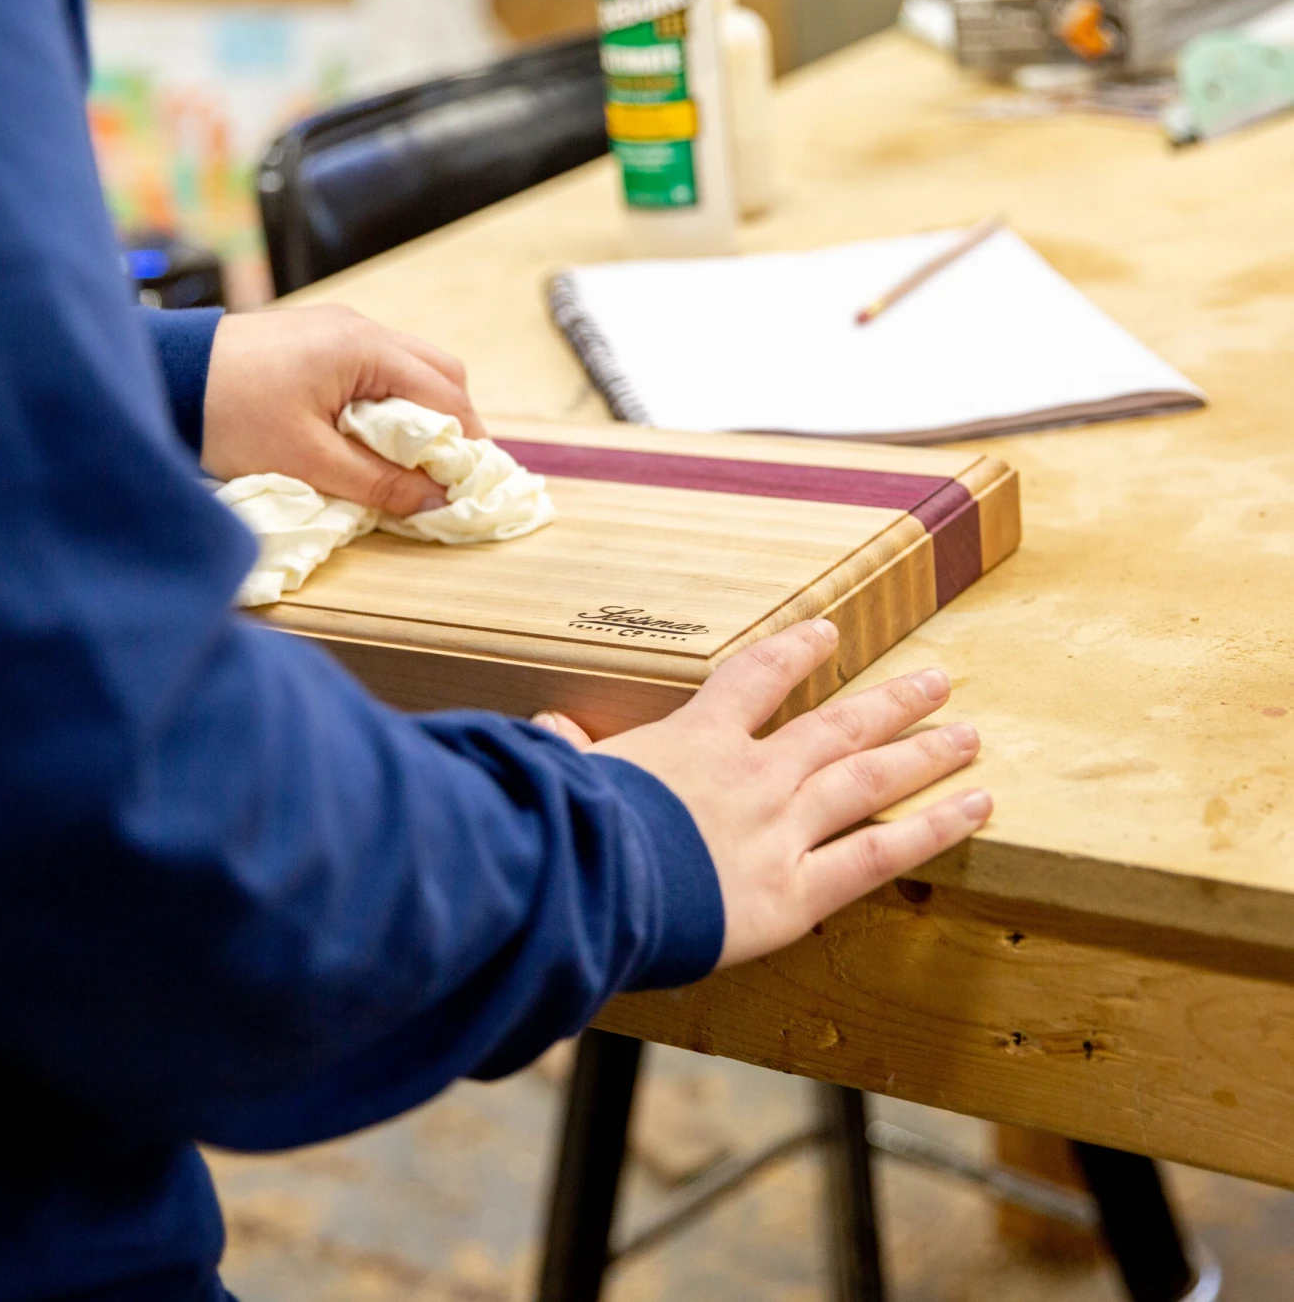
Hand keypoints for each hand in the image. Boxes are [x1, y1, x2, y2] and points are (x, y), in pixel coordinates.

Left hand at [201, 304, 485, 516]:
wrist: (163, 376)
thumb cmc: (231, 416)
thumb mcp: (309, 461)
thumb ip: (379, 483)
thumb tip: (436, 502)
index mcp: (364, 349)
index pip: (446, 395)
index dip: (465, 443)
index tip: (468, 488)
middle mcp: (360, 328)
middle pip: (440, 372)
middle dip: (453, 424)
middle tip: (446, 475)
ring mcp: (338, 328)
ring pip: (411, 367)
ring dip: (422, 413)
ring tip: (410, 462)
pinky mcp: (317, 339)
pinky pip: (378, 368)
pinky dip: (391, 401)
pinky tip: (374, 437)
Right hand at [534, 620, 990, 967]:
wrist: (591, 878)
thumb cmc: (570, 825)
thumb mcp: (563, 771)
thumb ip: (564, 747)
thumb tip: (548, 726)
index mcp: (695, 740)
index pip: (753, 679)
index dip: (795, 653)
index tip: (828, 633)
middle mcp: (753, 774)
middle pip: (835, 726)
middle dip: (888, 702)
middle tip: (936, 681)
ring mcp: (781, 828)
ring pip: (869, 778)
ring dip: (922, 751)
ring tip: (968, 733)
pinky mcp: (796, 891)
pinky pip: (879, 855)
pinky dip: (931, 829)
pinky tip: (976, 806)